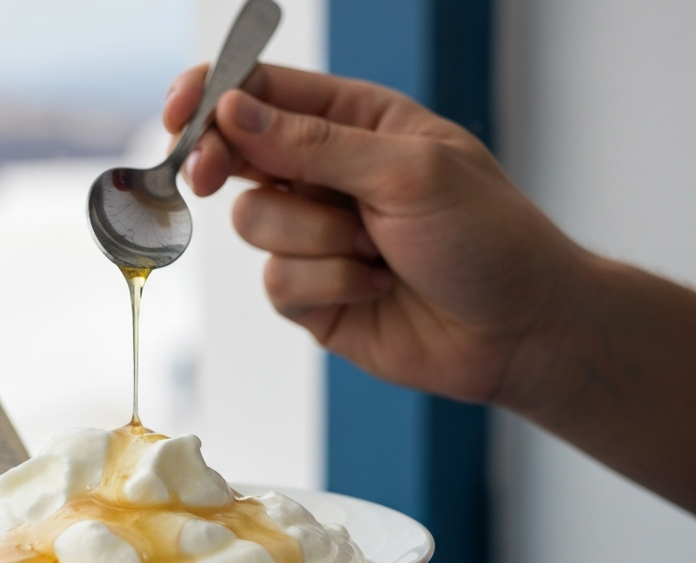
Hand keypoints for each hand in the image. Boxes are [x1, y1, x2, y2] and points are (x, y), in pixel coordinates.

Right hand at [163, 63, 588, 412]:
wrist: (519, 331)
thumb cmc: (487, 237)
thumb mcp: (408, 172)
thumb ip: (314, 143)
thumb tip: (233, 112)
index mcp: (356, 122)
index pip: (264, 92)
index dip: (212, 96)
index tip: (181, 115)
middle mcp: (327, 174)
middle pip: (235, 153)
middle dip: (222, 165)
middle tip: (210, 178)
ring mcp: (315, 235)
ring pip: (252, 224)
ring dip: (313, 239)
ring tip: (375, 251)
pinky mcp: (311, 294)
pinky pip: (275, 282)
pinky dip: (326, 284)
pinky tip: (376, 286)